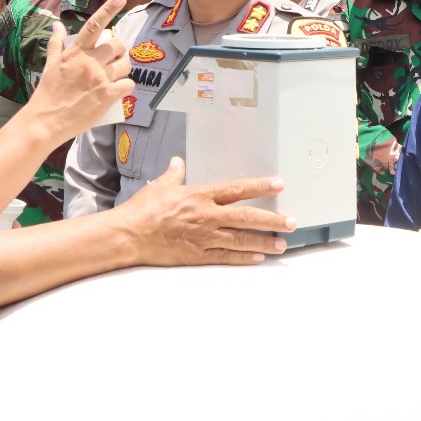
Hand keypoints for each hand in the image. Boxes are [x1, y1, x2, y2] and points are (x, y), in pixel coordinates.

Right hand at [25, 0, 133, 142]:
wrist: (46, 120)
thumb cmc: (48, 92)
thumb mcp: (50, 64)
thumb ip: (56, 43)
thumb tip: (56, 24)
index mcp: (76, 52)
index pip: (94, 25)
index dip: (108, 9)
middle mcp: (90, 62)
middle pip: (117, 45)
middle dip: (119, 50)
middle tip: (114, 58)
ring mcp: (100, 78)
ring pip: (125, 64)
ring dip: (124, 68)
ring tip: (115, 76)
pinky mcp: (107, 95)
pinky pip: (128, 84)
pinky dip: (127, 87)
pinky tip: (120, 90)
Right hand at [119, 158, 295, 265]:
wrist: (129, 236)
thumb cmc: (143, 211)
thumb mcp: (161, 186)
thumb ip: (174, 174)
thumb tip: (178, 162)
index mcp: (200, 195)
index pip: (237, 189)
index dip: (260, 187)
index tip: (278, 185)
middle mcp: (207, 216)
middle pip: (247, 217)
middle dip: (272, 220)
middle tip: (291, 222)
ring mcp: (204, 237)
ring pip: (241, 240)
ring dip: (264, 242)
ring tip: (281, 244)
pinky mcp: (198, 255)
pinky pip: (226, 257)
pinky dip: (244, 257)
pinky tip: (258, 258)